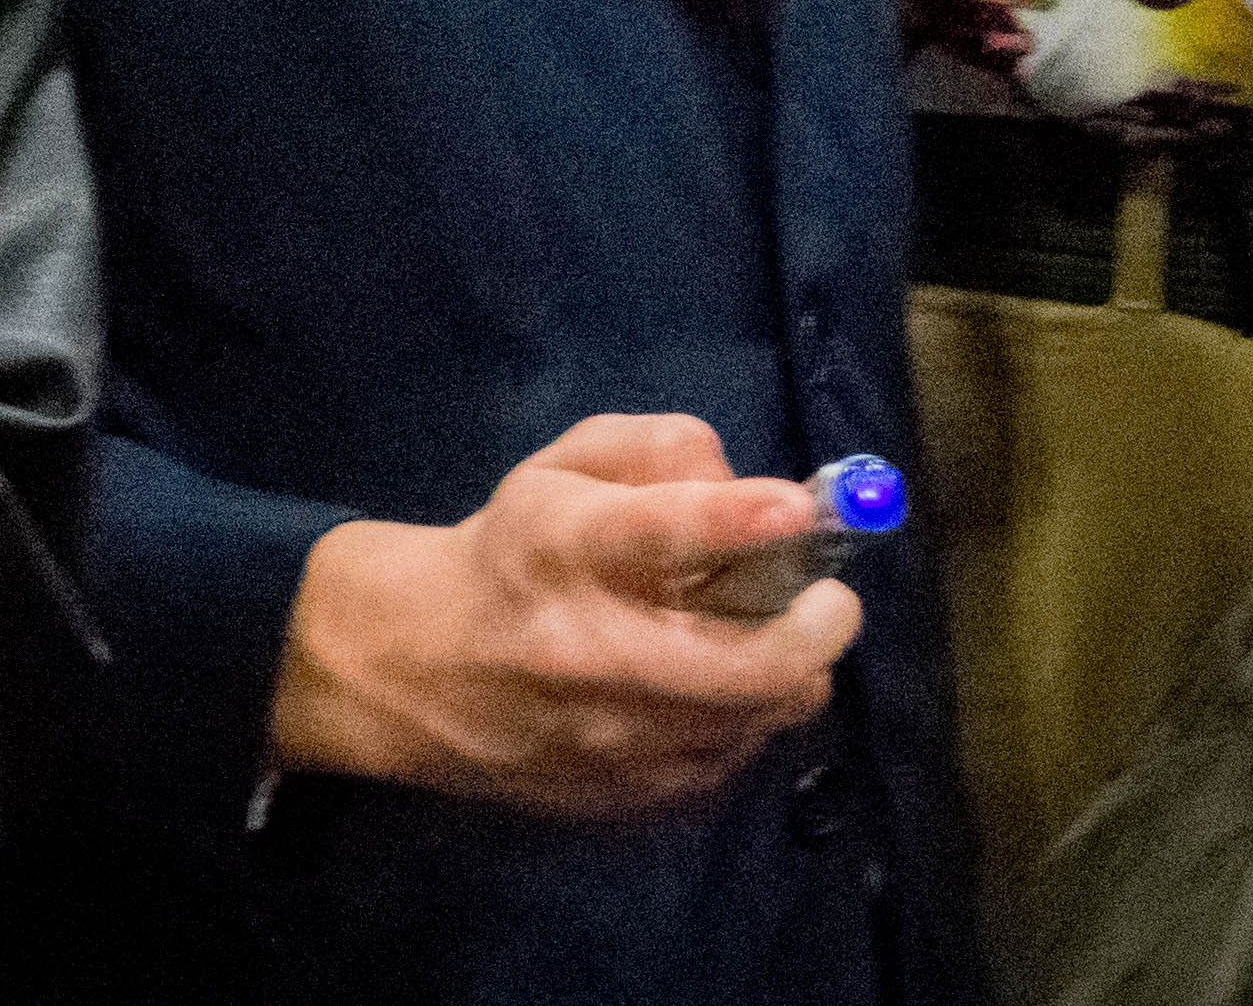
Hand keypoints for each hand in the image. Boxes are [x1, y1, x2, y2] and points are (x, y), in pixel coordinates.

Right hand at [270, 413, 855, 817]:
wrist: (419, 669)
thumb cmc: (514, 550)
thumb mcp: (565, 466)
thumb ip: (658, 452)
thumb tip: (755, 491)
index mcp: (562, 548)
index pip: (651, 534)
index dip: (733, 521)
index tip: (799, 510)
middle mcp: (587, 651)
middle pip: (740, 665)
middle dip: (814, 631)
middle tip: (833, 603)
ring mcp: (611, 741)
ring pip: (757, 718)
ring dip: (788, 674)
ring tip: (766, 639)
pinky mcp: (628, 799)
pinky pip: (734, 761)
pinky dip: (749, 720)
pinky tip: (717, 690)